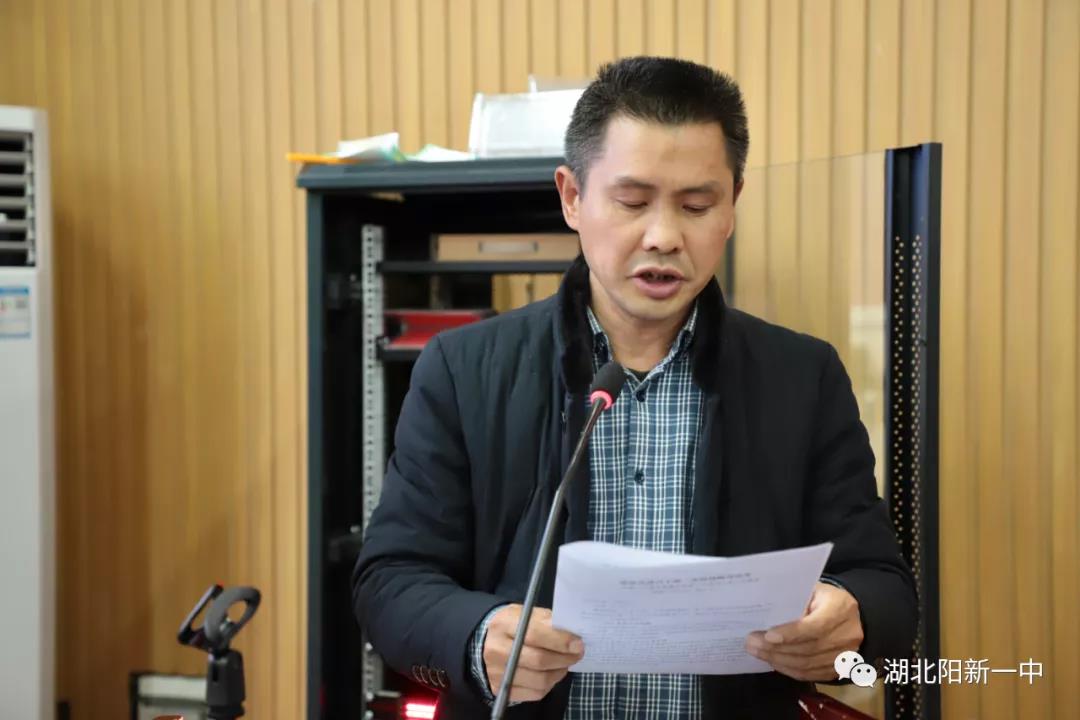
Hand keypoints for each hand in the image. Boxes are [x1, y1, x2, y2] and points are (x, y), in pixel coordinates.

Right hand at [483, 604, 584, 702]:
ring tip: (565, 663)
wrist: (488, 642)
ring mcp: (497, 672)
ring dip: (559, 672)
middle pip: (538, 660)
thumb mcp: (527, 614)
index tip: (578, 643)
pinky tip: (552, 673)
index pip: (535, 634)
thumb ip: (548, 622)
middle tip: (577, 654)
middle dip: (564, 658)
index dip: (560, 640)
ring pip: (539, 680)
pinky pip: (535, 693)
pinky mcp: (501, 689)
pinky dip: (549, 684)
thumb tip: (572, 637)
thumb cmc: (514, 625)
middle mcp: (496, 650)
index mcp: (503, 624)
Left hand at [744, 581, 863, 681]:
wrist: (850, 614)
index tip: (768, 635)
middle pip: (809, 648)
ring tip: (757, 652)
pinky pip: (811, 674)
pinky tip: (773, 661)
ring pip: (808, 664)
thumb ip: (795, 601)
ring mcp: (846, 655)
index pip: (815, 626)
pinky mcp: (840, 669)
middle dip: (777, 648)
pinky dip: (789, 670)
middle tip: (752, 643)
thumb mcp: (812, 590)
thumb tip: (767, 615)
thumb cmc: (824, 598)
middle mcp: (847, 634)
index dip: (791, 634)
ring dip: (779, 660)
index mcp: (840, 608)